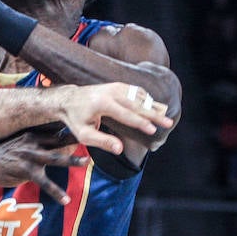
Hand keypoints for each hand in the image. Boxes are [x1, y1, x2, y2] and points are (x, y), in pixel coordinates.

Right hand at [0, 129, 87, 204]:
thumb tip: (58, 139)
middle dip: (77, 138)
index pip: (56, 128)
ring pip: (55, 157)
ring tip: (86, 161)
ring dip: (72, 159)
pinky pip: (45, 182)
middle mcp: (33, 142)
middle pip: (59, 139)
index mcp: (34, 133)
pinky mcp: (26, 170)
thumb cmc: (6, 152)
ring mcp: (30, 156)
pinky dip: (56, 192)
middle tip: (96, 136)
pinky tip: (66, 200)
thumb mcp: (21, 141)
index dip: (72, 126)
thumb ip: (39, 140)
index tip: (89, 122)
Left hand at [55, 83, 172, 154]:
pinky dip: (147, 98)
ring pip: (139, 95)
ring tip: (166, 115)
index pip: (126, 114)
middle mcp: (111, 92)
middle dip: (154, 114)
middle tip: (168, 123)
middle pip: (137, 103)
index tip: (153, 130)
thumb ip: (102, 142)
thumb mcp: (84, 135)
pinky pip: (136, 91)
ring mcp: (115, 86)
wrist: (68, 99)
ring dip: (153, 105)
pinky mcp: (118, 85)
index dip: (141, 123)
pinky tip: (155, 107)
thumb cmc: (75, 119)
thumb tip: (120, 149)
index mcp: (102, 103)